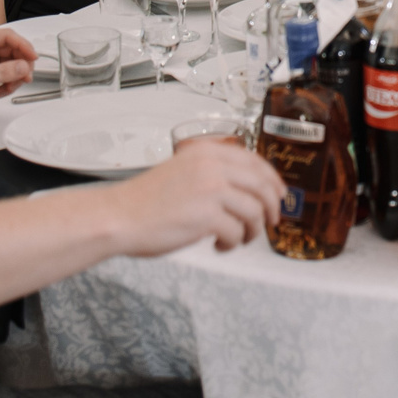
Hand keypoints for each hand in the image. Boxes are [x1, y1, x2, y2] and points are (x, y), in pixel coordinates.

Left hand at [0, 27, 36, 126]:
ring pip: (15, 62)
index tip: (33, 57)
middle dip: (21, 65)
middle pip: (14, 49)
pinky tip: (0, 91)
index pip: (6, 36)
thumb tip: (22, 66)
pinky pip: (10, 73)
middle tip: (23, 77)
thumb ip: (1, 73)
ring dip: (16, 77)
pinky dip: (10, 84)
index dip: (23, 45)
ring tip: (7, 88)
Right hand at [109, 137, 286, 253]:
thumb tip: (248, 189)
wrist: (118, 217)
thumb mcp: (183, 171)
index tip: (279, 194)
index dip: (272, 180)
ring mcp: (211, 190)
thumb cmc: (145, 201)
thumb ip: (212, 173)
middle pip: (263, 185)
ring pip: (254, 211)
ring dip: (252, 230)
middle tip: (270, 222)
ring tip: (238, 239)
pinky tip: (219, 246)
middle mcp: (212, 166)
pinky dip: (232, 243)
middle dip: (272, 207)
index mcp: (207, 152)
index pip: (255, 161)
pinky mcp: (207, 216)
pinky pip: (236, 232)